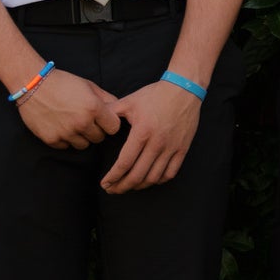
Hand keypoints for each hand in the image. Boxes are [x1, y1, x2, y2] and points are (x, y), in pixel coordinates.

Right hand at [14, 67, 123, 150]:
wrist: (33, 85)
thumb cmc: (62, 82)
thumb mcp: (88, 85)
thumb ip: (107, 98)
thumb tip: (119, 109)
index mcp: (93, 108)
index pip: (114, 128)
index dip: (110, 123)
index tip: (104, 119)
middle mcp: (81, 122)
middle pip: (99, 138)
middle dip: (96, 130)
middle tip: (86, 120)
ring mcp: (66, 132)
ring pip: (84, 145)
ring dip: (81, 137)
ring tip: (73, 123)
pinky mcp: (52, 139)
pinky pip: (66, 146)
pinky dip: (65, 139)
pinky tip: (60, 126)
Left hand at [98, 73, 202, 193]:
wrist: (184, 89)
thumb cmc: (155, 95)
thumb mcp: (129, 101)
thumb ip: (110, 112)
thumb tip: (96, 121)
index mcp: (142, 132)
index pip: (125, 163)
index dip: (113, 177)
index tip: (105, 183)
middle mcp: (157, 143)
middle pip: (138, 175)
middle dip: (122, 186)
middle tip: (113, 189)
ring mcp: (171, 148)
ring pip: (154, 177)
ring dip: (139, 185)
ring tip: (129, 186)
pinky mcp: (182, 149)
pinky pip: (170, 172)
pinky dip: (158, 180)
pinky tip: (149, 180)